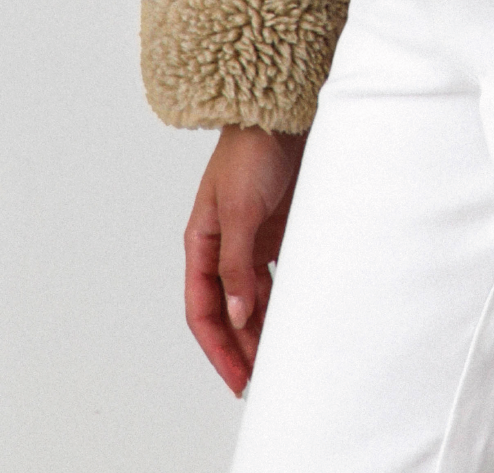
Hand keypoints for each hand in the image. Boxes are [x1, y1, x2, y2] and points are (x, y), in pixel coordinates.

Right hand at [183, 125, 305, 394]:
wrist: (280, 115)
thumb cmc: (250, 153)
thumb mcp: (239, 212)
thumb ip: (236, 265)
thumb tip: (236, 314)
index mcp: (201, 243)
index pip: (202, 310)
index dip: (218, 348)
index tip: (237, 378)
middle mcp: (222, 246)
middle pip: (226, 310)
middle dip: (240, 346)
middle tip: (261, 377)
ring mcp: (249, 240)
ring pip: (250, 298)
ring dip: (261, 327)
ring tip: (279, 356)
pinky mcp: (275, 231)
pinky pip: (274, 276)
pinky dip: (281, 299)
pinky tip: (293, 318)